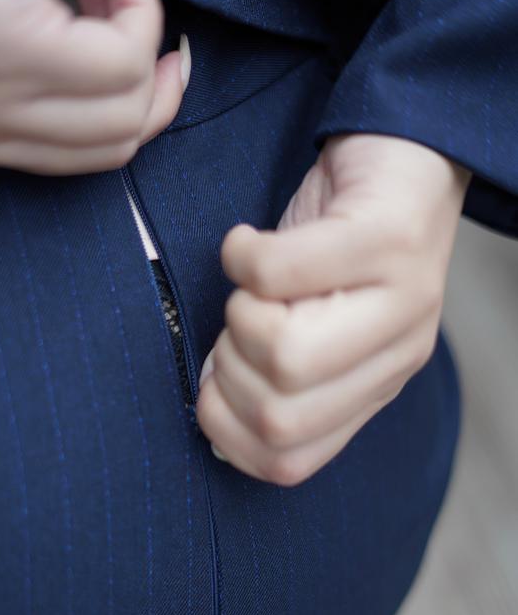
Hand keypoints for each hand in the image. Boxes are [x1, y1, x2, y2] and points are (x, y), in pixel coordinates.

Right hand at [196, 133, 470, 485]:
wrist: (403, 151)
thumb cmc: (335, 241)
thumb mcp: (308, 323)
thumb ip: (273, 374)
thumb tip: (211, 408)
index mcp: (372, 390)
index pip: (288, 463)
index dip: (226, 432)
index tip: (213, 381)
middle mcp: (398, 359)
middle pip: (280, 418)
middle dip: (228, 371)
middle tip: (236, 319)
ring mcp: (401, 302)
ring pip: (285, 355)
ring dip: (237, 313)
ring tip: (253, 281)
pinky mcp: (386, 240)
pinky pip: (277, 273)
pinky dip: (239, 257)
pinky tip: (247, 242)